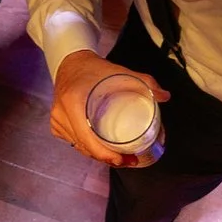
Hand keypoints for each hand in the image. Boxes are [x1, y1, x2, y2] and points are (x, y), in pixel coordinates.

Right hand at [48, 47, 156, 167]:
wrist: (70, 61)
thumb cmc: (94, 68)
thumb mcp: (119, 72)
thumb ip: (144, 82)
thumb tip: (165, 96)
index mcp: (73, 102)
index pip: (88, 139)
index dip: (106, 155)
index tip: (124, 159)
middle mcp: (61, 114)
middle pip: (86, 147)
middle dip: (108, 158)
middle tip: (129, 159)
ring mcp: (56, 120)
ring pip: (79, 147)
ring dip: (99, 155)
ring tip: (121, 157)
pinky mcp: (56, 124)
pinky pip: (74, 142)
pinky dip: (89, 148)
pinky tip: (103, 150)